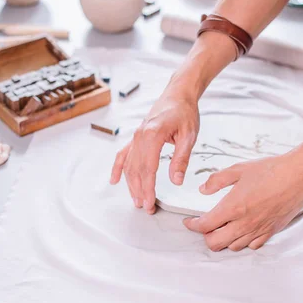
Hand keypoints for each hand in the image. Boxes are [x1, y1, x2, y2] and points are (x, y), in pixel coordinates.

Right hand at [110, 77, 200, 213]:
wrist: (178, 94)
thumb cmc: (185, 112)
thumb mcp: (189, 135)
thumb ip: (181, 159)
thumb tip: (176, 181)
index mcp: (153, 136)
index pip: (148, 169)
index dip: (148, 188)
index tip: (150, 203)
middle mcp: (140, 136)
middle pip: (136, 170)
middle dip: (140, 191)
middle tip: (146, 208)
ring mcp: (136, 136)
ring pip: (129, 165)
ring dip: (131, 184)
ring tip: (136, 201)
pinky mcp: (136, 136)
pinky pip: (123, 154)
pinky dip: (117, 168)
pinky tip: (114, 180)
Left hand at [183, 151, 302, 250]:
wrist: (300, 175)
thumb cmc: (272, 170)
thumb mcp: (238, 170)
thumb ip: (217, 181)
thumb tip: (203, 189)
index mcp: (233, 207)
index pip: (205, 226)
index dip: (192, 225)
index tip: (189, 221)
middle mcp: (244, 223)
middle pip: (215, 243)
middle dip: (205, 235)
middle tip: (205, 225)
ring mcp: (259, 230)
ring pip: (233, 247)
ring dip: (223, 240)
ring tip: (222, 227)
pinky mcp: (271, 231)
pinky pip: (252, 246)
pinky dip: (242, 242)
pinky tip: (242, 230)